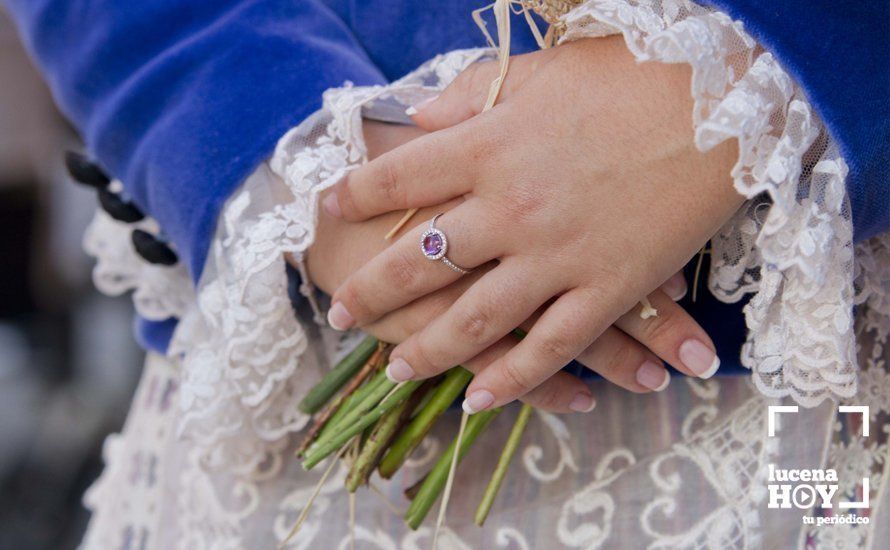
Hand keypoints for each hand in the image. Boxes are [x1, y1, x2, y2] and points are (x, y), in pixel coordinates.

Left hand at [323, 36, 740, 412]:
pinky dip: (511, 379)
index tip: (327, 211)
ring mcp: (557, 254)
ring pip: (473, 318)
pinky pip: (549, 346)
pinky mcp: (607, 287)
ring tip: (393, 371)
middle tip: (339, 312)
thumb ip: (471, 94)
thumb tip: (415, 119)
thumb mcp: (542, 69)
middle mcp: (510, 206)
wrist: (725, 101)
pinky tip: (478, 399)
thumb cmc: (632, 74)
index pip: (398, 175)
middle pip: (418, 259)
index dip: (354, 195)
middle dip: (370, 290)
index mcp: (489, 145)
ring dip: (426, 352)